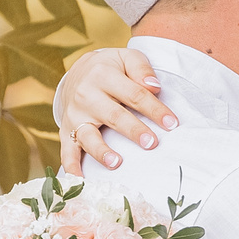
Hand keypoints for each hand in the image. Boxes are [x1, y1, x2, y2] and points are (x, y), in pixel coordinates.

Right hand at [57, 48, 175, 175]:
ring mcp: (74, 116)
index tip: (172, 124)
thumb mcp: (125, 58)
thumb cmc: (110, 68)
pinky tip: (79, 180)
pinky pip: (67, 150)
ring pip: (88, 136)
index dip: (154, 109)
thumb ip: (141, 68)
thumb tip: (154, 86)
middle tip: (151, 143)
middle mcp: (86, 95)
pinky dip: (71, 166)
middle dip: (133, 130)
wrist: (76, 73)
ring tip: (116, 163)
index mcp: (103, 75)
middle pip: (113, 115)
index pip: (134, 94)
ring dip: (101, 151)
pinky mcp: (66, 131)